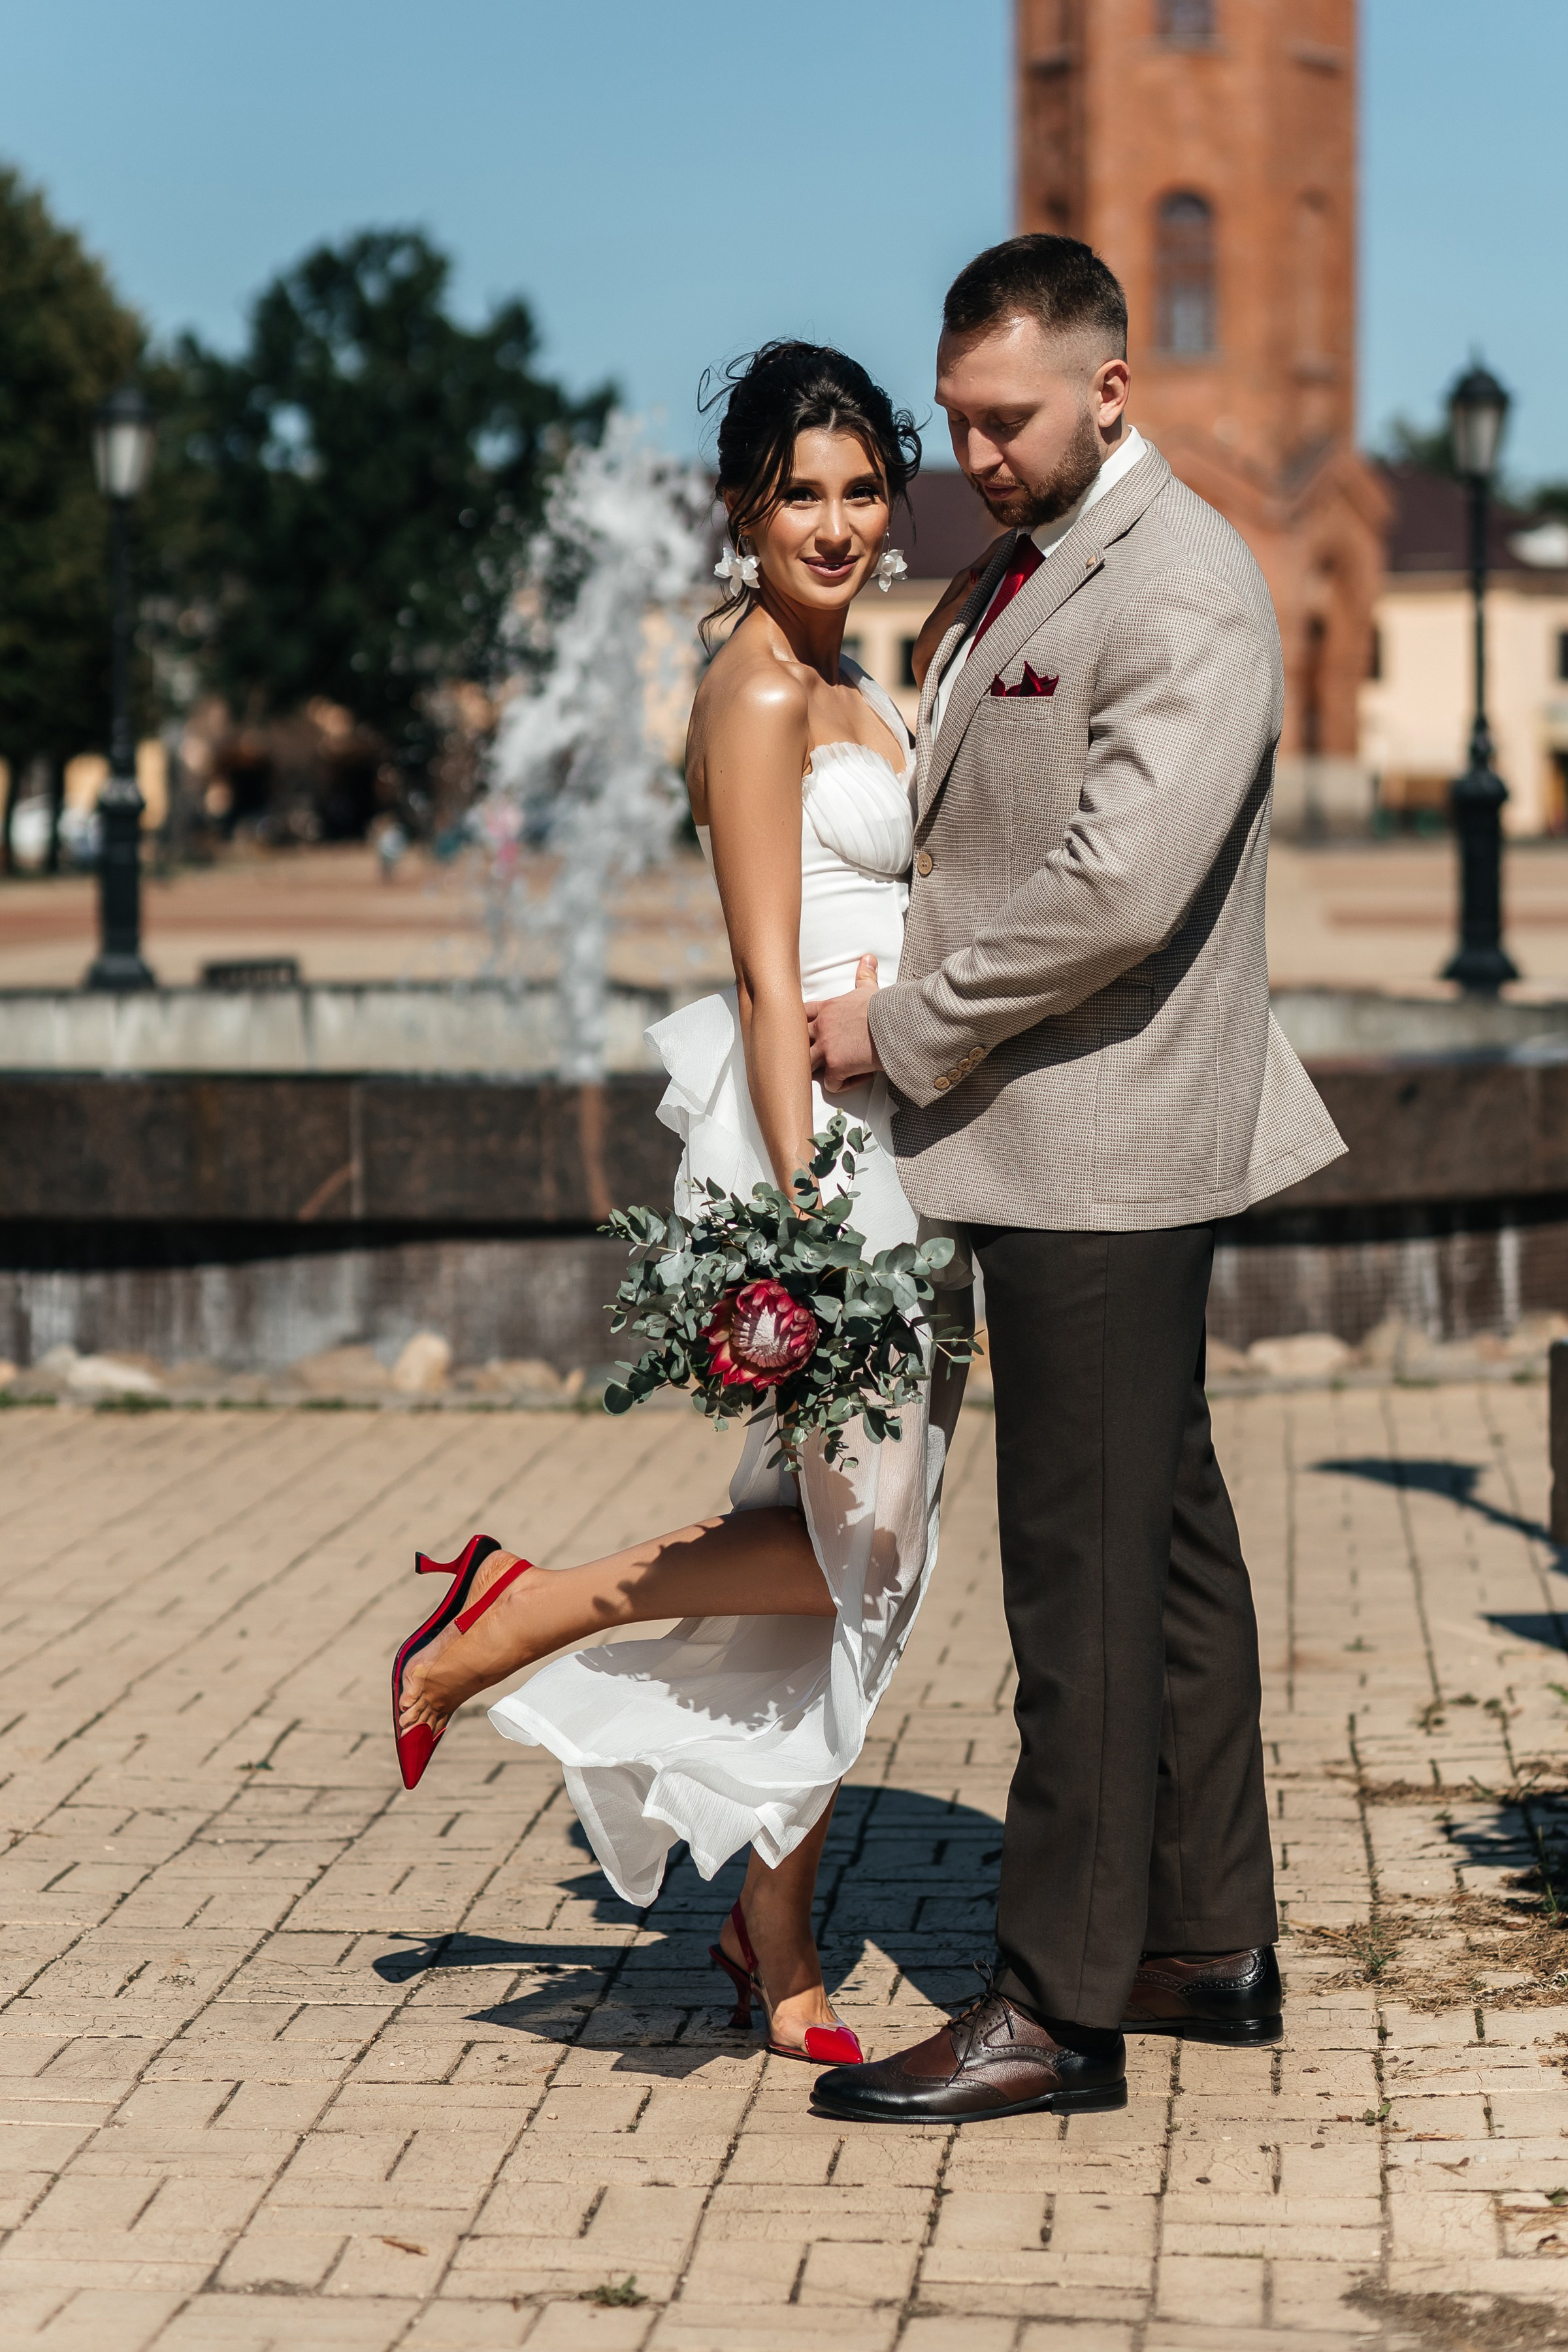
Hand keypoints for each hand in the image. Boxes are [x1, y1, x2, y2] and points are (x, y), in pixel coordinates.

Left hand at [806, 954, 882, 1089]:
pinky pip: (831, 1084)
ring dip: (819, 1071)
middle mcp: (822, 1029)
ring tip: (835, 1071)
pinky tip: (858, 1077)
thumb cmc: (884, 1008)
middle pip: (795, 1042)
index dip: (799, 1024)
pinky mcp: (836, 1068)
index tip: (806, 1032)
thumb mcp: (869, 990)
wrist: (896, 1024)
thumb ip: (864, 976)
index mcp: (827, 1010)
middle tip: (819, 1055)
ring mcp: (827, 1049)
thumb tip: (868, 959)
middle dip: (802, 1050)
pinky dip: (843, 1085)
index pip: (800, 1015)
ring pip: (806, 1066)